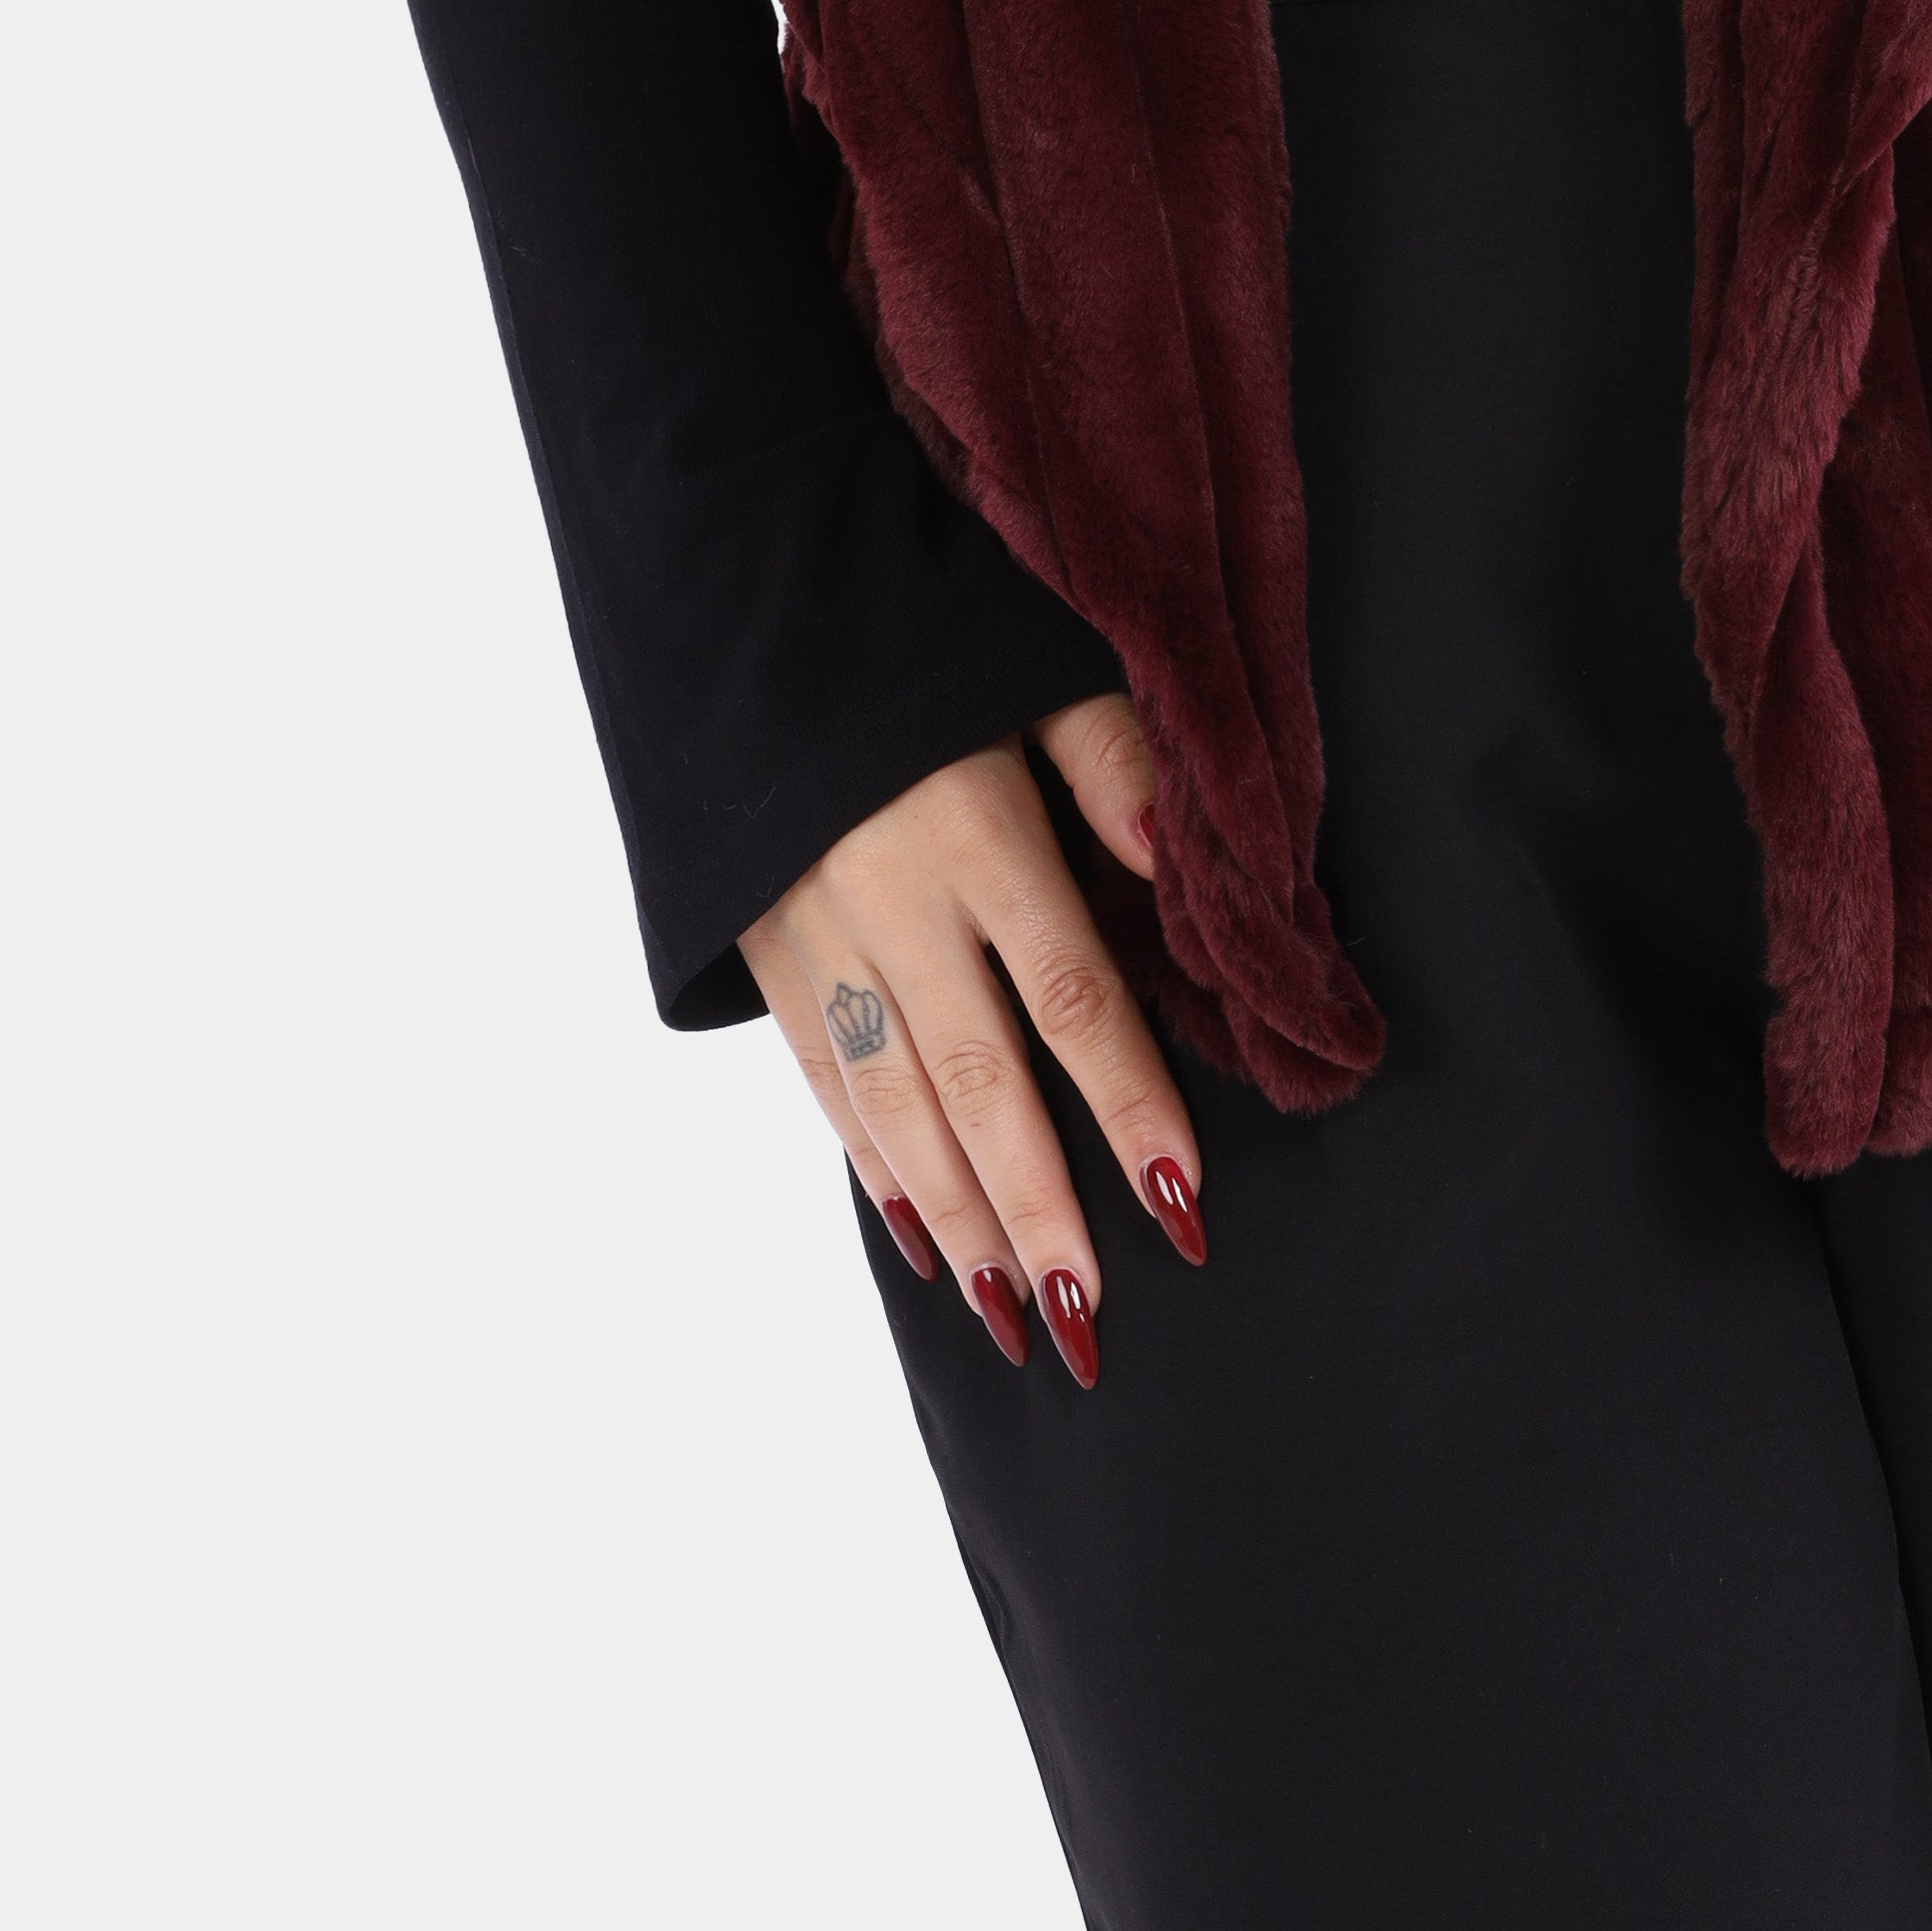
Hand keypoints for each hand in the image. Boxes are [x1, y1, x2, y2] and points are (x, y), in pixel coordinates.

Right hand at [739, 692, 1201, 1388]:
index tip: (1182, 1201)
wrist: (749, 613)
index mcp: (976, 832)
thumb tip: (1177, 856)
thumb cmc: (919, 632)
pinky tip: (924, 1239)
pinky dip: (875, 1168)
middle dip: (1039, 1204)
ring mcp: (817, 935)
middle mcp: (893, 900)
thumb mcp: (1028, 663)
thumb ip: (1110, 757)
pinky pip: (825, 1081)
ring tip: (1017, 1312)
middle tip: (1089, 1317)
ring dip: (959, 1216)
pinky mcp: (764, 951)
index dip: (1129, 1104)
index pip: (1070, 998)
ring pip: (894, 1105)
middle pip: (978, 1080)